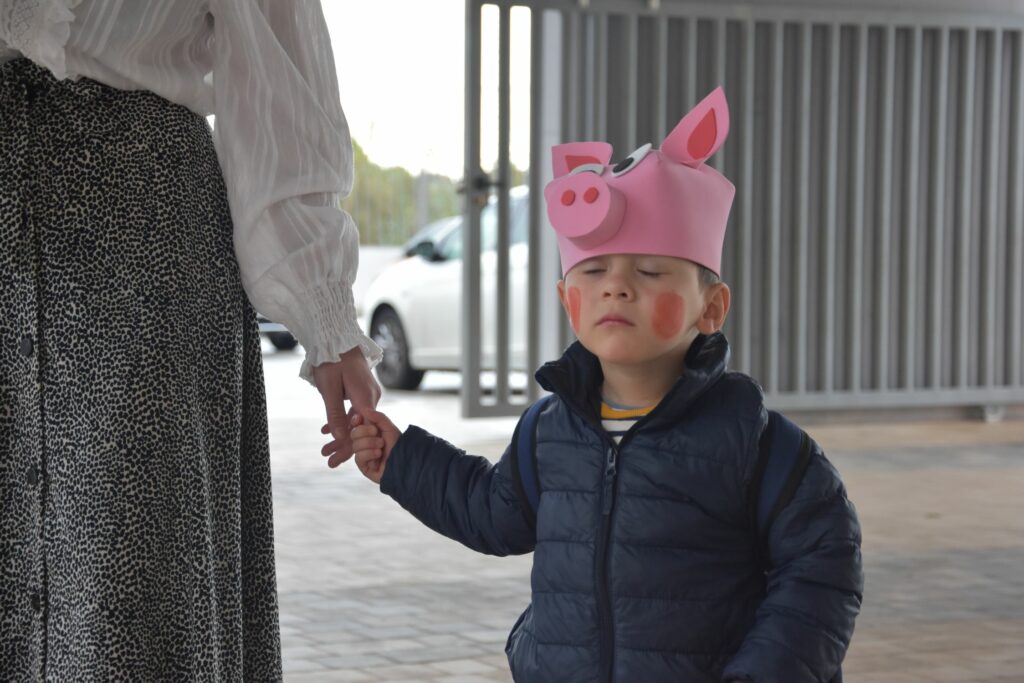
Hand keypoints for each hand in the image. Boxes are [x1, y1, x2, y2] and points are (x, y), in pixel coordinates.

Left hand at [312, 347, 381, 466]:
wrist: (337, 337)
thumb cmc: (332, 360)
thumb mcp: (329, 389)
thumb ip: (335, 414)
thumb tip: (340, 438)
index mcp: (366, 397)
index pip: (361, 430)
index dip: (349, 447)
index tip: (334, 462)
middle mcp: (372, 397)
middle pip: (360, 427)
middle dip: (344, 445)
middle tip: (328, 461)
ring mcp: (369, 394)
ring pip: (357, 420)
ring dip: (341, 434)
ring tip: (325, 449)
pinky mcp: (364, 391)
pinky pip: (356, 411)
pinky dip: (343, 421)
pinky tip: (327, 430)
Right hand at [349, 410, 400, 483]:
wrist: (404, 461)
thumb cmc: (398, 446)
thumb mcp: (389, 428)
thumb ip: (378, 417)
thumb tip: (364, 410)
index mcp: (369, 433)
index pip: (355, 424)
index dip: (356, 420)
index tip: (359, 418)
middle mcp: (364, 443)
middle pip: (353, 433)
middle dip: (365, 432)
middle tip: (377, 434)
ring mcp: (362, 455)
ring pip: (355, 445)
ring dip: (370, 444)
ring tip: (381, 447)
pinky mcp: (363, 466)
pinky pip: (358, 457)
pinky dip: (369, 454)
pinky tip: (378, 456)